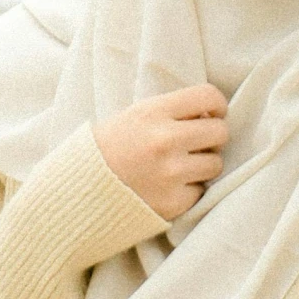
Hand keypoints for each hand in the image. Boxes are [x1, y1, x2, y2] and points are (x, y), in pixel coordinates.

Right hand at [94, 84, 229, 221]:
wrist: (78, 190)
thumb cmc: (109, 148)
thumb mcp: (134, 116)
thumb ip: (172, 112)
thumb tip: (212, 115)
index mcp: (153, 113)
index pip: (208, 97)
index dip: (217, 105)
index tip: (213, 114)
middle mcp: (164, 141)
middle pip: (220, 131)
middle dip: (213, 137)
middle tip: (198, 143)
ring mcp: (170, 174)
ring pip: (216, 164)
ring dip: (203, 165)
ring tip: (180, 167)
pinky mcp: (173, 202)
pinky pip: (201, 191)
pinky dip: (189, 190)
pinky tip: (168, 187)